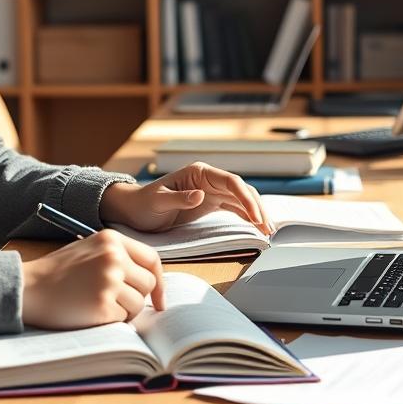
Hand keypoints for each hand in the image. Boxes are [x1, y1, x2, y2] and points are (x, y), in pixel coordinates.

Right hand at [21, 230, 165, 328]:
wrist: (28, 287)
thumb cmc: (58, 272)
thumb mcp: (89, 250)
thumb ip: (119, 257)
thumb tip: (150, 280)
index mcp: (112, 240)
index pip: (152, 259)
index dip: (159, 282)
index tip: (159, 298)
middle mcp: (113, 257)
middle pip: (148, 284)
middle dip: (137, 298)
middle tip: (117, 303)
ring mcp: (108, 281)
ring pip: (138, 304)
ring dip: (123, 311)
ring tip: (97, 305)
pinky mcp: (101, 305)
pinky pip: (123, 319)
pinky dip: (110, 321)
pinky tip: (89, 312)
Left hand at [98, 163, 271, 234]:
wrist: (134, 210)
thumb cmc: (143, 204)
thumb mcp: (158, 202)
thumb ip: (179, 199)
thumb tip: (201, 196)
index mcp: (198, 172)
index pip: (230, 182)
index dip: (246, 198)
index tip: (255, 216)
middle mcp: (208, 179)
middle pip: (241, 190)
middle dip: (256, 207)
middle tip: (267, 227)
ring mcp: (211, 191)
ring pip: (241, 199)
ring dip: (256, 213)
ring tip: (268, 230)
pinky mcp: (211, 204)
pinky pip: (234, 208)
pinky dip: (247, 217)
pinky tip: (256, 227)